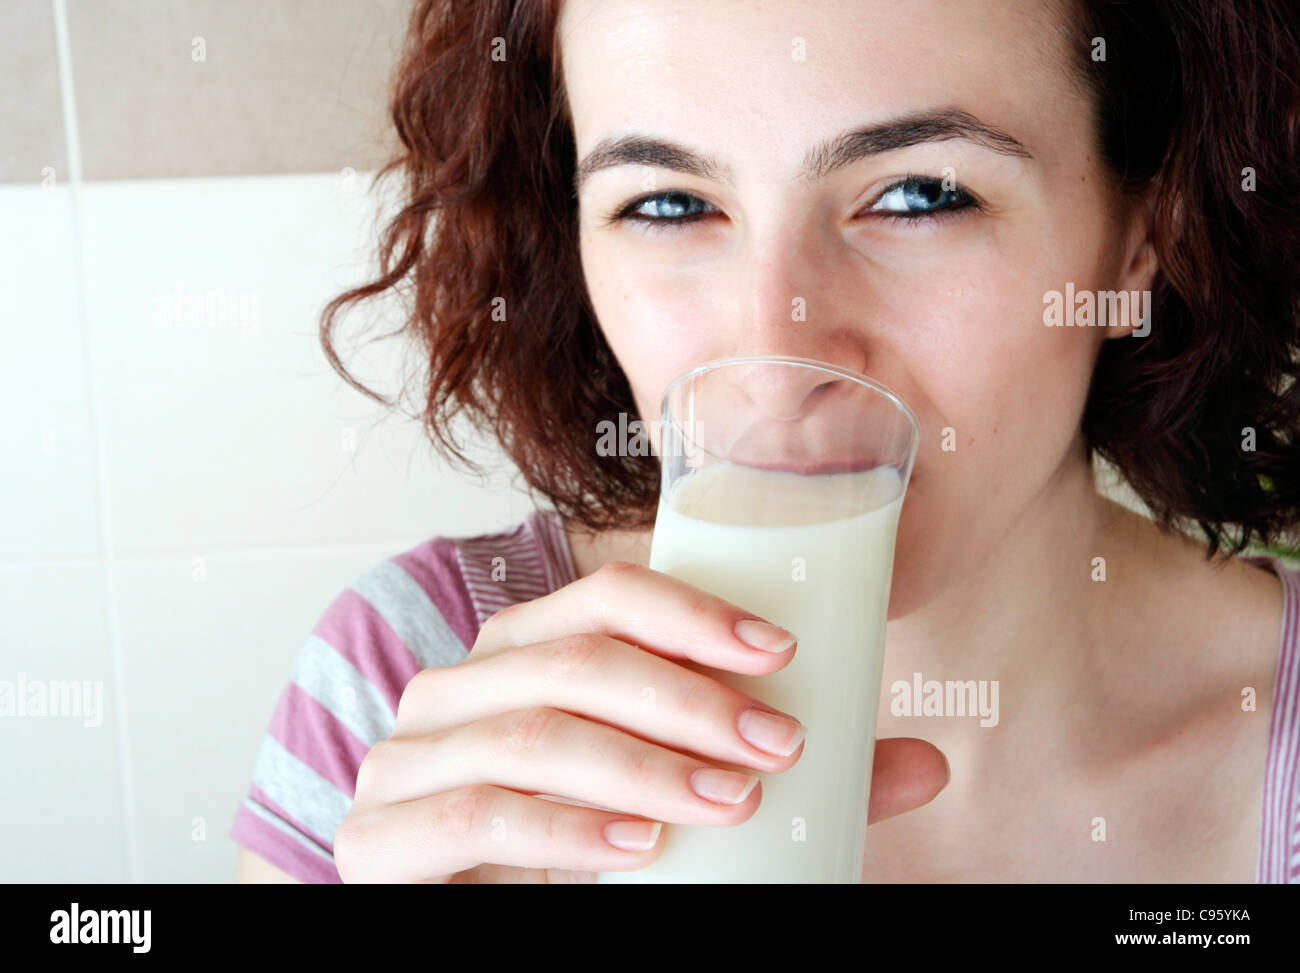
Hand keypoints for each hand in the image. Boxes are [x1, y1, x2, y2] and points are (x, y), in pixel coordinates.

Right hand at [333, 561, 946, 882]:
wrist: (465, 908)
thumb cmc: (574, 845)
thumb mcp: (675, 798)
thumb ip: (779, 775)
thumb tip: (926, 760)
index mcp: (520, 653)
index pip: (602, 598)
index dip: (691, 613)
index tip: (779, 653)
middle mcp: (456, 689)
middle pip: (571, 660)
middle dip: (685, 698)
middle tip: (775, 742)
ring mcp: (409, 759)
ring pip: (531, 733)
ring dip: (643, 764)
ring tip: (729, 799)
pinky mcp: (381, 838)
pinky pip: (479, 814)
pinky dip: (566, 829)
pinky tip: (639, 845)